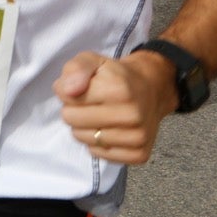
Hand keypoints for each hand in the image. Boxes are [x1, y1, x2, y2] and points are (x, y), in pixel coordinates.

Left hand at [55, 50, 175, 164]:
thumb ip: (76, 69)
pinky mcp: (140, 154)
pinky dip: (98, 145)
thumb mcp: (92, 61)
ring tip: (99, 116)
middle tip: (89, 104)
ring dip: (85, 129)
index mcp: (118, 88)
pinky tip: (108, 131)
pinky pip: (100, 155)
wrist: (150, 91)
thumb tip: (66, 91)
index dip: (68, 93)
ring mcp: (138, 137)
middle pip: (73, 121)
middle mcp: (131, 114)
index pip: (68, 99)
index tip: (80, 89)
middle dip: (74, 111)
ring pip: (84, 140)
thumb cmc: (115, 76)